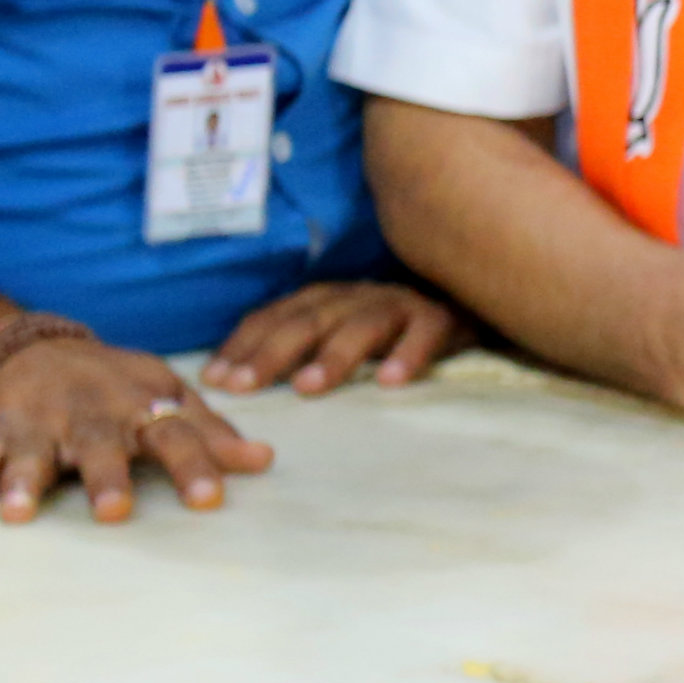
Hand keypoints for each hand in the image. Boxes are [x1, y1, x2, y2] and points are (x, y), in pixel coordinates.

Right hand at [0, 334, 271, 520]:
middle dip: (107, 477)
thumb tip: (264, 461)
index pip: (176, 435)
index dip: (197, 464)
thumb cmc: (112, 385)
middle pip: (102, 447)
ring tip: (18, 513)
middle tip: (115, 511)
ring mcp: (41, 422)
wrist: (30, 349)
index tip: (211, 500)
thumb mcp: (164, 395)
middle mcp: (92, 414)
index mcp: (140, 405)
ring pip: (34, 454)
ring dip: (25, 482)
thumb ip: (210, 431)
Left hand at [203, 279, 466, 395]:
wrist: (470, 302)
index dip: (242, 345)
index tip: (213, 380)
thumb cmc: (392, 329)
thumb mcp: (341, 331)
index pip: (274, 317)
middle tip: (243, 387)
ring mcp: (400, 304)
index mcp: (326, 298)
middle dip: (272, 353)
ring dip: (333, 356)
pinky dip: (408, 355)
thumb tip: (232, 382)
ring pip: (361, 325)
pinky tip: (391, 382)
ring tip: (307, 387)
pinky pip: (425, 335)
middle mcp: (357, 295)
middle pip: (309, 321)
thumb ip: (301, 348)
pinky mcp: (443, 318)